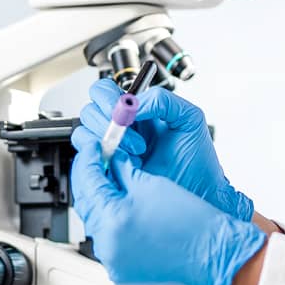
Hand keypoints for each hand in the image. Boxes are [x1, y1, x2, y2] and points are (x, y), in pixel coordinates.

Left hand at [69, 129, 264, 284]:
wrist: (216, 256)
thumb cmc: (193, 224)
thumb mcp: (152, 184)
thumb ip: (122, 170)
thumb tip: (108, 160)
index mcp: (113, 219)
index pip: (87, 179)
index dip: (89, 158)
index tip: (95, 148)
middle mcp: (108, 246)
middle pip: (87, 203)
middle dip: (92, 181)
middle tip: (103, 164)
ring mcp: (114, 264)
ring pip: (96, 225)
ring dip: (102, 204)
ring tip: (117, 188)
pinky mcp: (123, 275)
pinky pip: (109, 245)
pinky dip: (113, 227)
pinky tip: (125, 214)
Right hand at [75, 78, 253, 221]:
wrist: (200, 193)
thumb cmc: (197, 160)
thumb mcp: (188, 118)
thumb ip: (162, 100)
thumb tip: (132, 104)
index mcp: (137, 111)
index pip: (105, 91)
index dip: (106, 97)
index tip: (121, 110)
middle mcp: (121, 128)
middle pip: (89, 110)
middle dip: (107, 122)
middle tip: (132, 136)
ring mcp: (113, 150)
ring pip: (84, 134)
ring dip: (107, 141)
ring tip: (136, 153)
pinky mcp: (109, 171)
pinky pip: (87, 160)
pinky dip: (100, 158)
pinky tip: (124, 164)